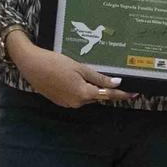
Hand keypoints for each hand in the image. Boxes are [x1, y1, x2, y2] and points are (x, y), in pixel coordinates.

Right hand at [7, 30, 135, 108]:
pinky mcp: (60, 101)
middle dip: (103, 88)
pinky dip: (79, 89)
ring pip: (86, 96)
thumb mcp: (79, 67)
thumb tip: (116, 83)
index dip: (122, 94)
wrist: (31, 65)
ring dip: (90, 88)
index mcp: (83, 93)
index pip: (108, 95)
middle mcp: (77, 102)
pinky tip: (73, 77)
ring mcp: (67, 103)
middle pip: (97, 96)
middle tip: (112, 77)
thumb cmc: (55, 62)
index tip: (134, 93)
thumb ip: (98, 77)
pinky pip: (76, 96)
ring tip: (85, 73)